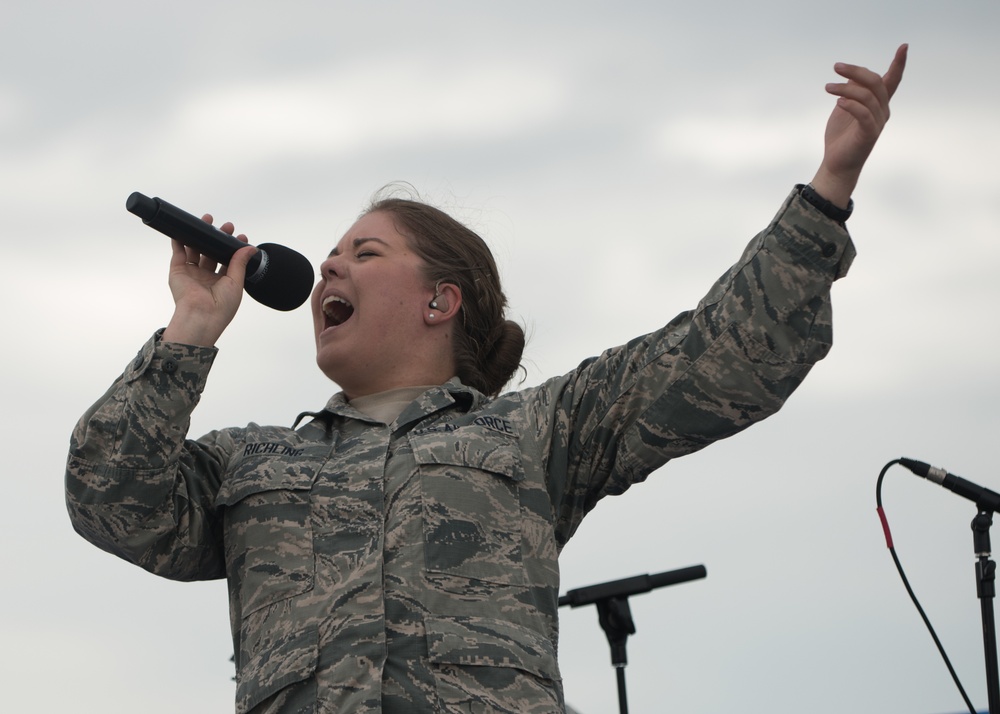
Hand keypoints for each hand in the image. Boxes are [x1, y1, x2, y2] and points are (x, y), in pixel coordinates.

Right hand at [161, 215, 256, 346]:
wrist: (201, 316)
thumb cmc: (222, 307)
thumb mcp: (236, 282)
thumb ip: (240, 263)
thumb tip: (250, 247)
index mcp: (222, 282)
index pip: (228, 260)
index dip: (233, 248)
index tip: (240, 236)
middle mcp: (206, 278)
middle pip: (212, 252)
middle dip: (218, 238)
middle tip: (226, 226)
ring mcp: (192, 274)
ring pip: (195, 250)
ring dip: (199, 235)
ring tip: (207, 220)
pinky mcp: (178, 272)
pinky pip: (178, 253)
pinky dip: (179, 241)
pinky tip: (183, 229)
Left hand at [810, 44, 907, 207]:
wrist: (837, 163)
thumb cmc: (841, 136)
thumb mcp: (844, 108)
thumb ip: (851, 92)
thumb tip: (852, 77)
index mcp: (878, 104)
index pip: (892, 81)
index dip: (898, 64)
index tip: (904, 46)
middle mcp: (882, 111)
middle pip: (875, 83)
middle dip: (856, 71)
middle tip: (836, 67)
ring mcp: (877, 123)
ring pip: (867, 97)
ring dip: (845, 88)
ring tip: (827, 87)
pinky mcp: (869, 134)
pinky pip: (864, 114)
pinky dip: (851, 105)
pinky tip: (838, 102)